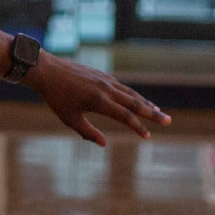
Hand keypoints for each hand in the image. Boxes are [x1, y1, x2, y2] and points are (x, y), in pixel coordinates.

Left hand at [22, 55, 170, 146]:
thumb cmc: (56, 97)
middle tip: (168, 121)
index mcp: (99, 101)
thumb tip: (104, 143)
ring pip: (130, 93)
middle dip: (153, 113)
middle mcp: (106, 89)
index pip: (125, 116)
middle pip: (135, 102)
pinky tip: (136, 100)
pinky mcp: (101, 75)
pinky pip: (121, 86)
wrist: (47, 70)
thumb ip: (88, 132)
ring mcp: (105, 80)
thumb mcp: (69, 118)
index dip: (138, 127)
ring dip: (145, 103)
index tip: (148, 136)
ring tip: (158, 111)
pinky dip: (132, 94)